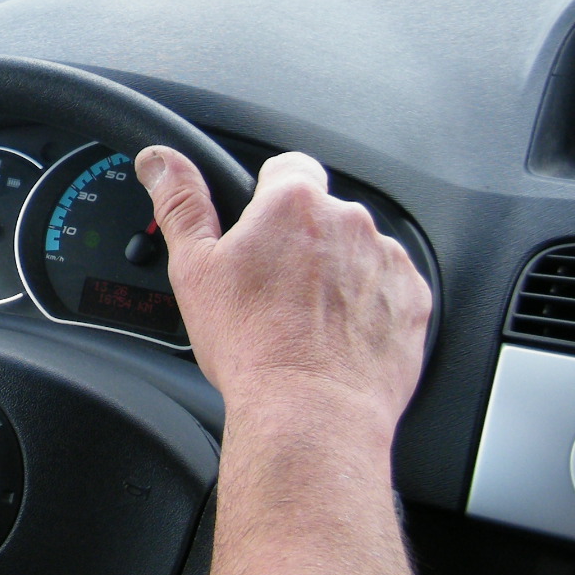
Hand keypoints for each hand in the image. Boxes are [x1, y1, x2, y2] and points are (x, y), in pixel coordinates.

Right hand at [134, 147, 429, 439]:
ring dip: (338, 272)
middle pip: (323, 214)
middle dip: (303, 241)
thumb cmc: (253, 347)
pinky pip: (388, 288)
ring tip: (308, 321)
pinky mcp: (412, 300)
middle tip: (275, 289)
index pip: (288, 167)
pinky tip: (339, 335)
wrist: (311, 413)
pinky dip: (368, 305)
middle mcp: (348, 221)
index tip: (261, 230)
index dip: (270, 196)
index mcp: (293, 204)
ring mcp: (386, 260)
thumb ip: (181, 204)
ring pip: (356, 251)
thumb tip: (161, 162)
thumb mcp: (194, 269)